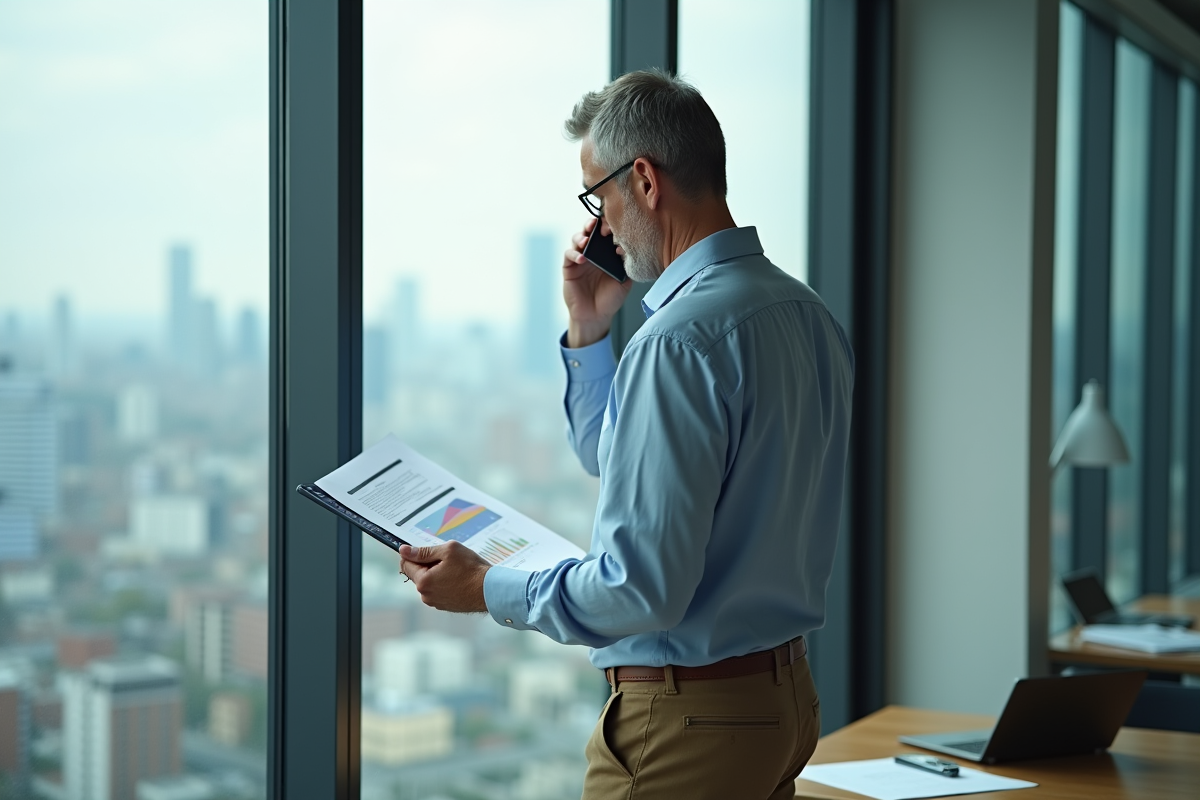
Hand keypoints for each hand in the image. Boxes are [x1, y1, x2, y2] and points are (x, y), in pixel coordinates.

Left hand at [398, 541, 489, 612]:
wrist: (490, 590)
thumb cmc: (471, 569)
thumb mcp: (448, 551)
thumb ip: (424, 551)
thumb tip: (405, 550)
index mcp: (423, 581)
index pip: (405, 564)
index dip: (412, 554)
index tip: (424, 549)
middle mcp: (426, 595)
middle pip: (418, 574)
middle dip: (427, 564)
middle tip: (446, 558)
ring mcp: (436, 602)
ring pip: (429, 582)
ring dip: (437, 573)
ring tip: (456, 569)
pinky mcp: (446, 606)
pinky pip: (439, 590)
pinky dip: (445, 583)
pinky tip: (459, 578)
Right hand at [563, 217, 632, 347]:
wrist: (596, 316)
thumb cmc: (610, 299)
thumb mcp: (624, 281)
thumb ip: (626, 265)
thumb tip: (626, 247)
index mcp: (607, 253)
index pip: (606, 233)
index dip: (608, 226)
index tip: (614, 226)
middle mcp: (593, 253)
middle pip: (590, 231)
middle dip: (592, 224)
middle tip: (596, 224)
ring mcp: (580, 259)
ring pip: (577, 239)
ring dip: (581, 236)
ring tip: (587, 240)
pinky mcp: (569, 268)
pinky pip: (568, 255)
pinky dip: (574, 253)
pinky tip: (582, 258)